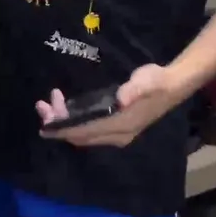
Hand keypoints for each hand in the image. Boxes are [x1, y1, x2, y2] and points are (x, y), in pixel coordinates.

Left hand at [37, 65, 183, 147]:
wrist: (173, 85)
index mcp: (121, 125)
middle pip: (80, 135)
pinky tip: (66, 108)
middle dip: (58, 124)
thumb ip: (134, 90)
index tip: (44, 126)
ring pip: (83, 133)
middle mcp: (116, 134)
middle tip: (42, 106)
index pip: (85, 132)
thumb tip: (122, 100)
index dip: (63, 130)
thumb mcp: (146, 80)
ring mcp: (116, 133)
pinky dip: (74, 121)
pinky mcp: (116, 127)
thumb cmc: (156, 81)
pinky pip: (88, 129)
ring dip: (64, 122)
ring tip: (49, 103)